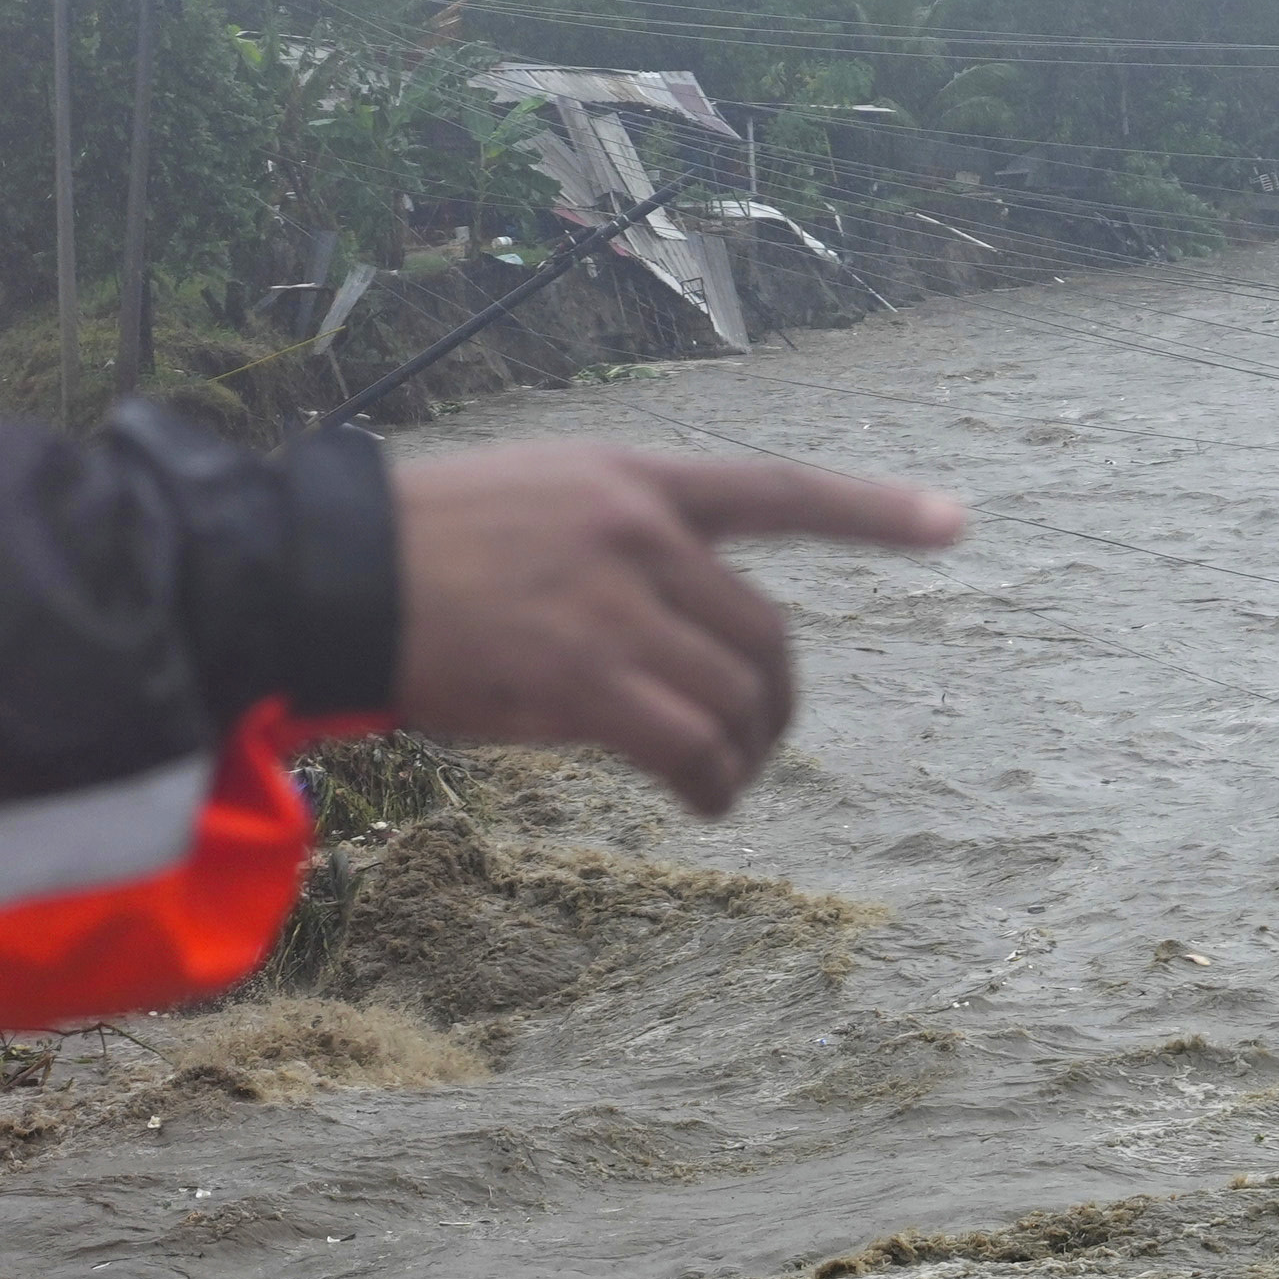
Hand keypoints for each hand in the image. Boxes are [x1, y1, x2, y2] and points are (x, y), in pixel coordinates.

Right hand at [385, 445, 963, 815]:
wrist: (323, 575)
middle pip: (766, 632)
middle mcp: (638, 530)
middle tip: (759, 739)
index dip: (873, 512)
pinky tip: (705, 800)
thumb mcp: (532, 506)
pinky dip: (712, 783)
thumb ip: (618, 557)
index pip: (777, 489)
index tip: (955, 523)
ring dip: (744, 753)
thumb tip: (673, 643)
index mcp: (632, 478)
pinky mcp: (582, 676)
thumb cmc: (412, 552)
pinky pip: (689, 745)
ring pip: (735, 696)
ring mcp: (614, 602)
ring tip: (721, 780)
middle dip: (777, 698)